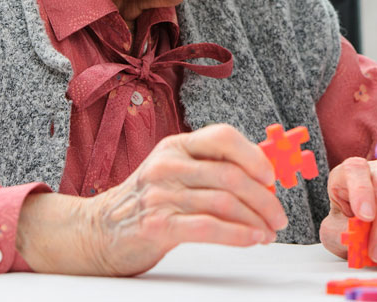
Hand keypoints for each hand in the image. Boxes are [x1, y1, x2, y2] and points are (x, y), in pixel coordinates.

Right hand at [17, 124, 286, 275]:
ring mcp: (161, 194)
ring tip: (268, 232)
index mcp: (176, 146)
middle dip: (265, 198)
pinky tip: (252, 239)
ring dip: (256, 220)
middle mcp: (168, 165)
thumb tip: (264, 175)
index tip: (273, 177)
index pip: (223, 137)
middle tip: (279, 216)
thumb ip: (211, 169)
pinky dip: (238, 234)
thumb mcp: (174, 172)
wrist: (97, 231)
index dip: (254, 155)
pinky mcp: (157, 225)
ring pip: (225, 203)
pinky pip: (209, 227)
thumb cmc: (146, 202)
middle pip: (231, 176)